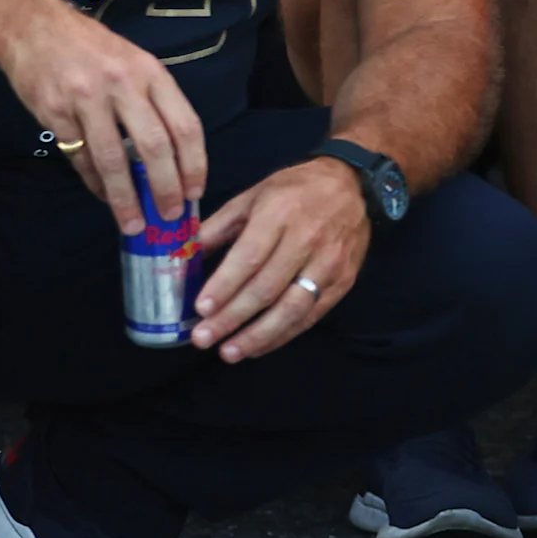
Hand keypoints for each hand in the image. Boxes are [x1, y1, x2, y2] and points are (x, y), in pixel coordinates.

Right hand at [0, 0, 207, 230]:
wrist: (33, 27)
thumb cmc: (93, 50)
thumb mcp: (135, 63)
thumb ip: (154, 104)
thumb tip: (173, 161)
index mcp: (151, 73)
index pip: (185, 125)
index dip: (194, 164)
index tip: (195, 192)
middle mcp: (123, 85)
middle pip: (154, 147)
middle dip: (165, 188)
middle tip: (169, 217)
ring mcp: (87, 99)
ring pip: (113, 160)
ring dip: (126, 198)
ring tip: (133, 223)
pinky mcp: (55, 113)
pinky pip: (81, 158)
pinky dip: (95, 183)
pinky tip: (104, 196)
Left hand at [190, 157, 366, 361]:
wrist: (352, 185)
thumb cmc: (295, 190)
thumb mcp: (252, 196)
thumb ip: (218, 228)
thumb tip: (183, 257)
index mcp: (280, 213)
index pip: (250, 256)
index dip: (225, 285)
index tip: (201, 309)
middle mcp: (308, 238)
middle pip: (267, 287)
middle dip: (232, 317)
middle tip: (203, 338)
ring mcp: (329, 263)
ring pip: (292, 307)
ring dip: (258, 334)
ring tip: (229, 352)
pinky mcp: (344, 280)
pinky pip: (311, 315)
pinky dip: (283, 334)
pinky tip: (257, 346)